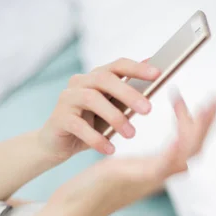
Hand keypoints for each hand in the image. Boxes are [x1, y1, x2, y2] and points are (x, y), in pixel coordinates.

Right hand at [38, 58, 160, 160]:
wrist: (57, 144)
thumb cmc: (90, 124)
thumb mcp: (113, 110)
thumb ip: (129, 95)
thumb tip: (155, 77)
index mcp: (96, 77)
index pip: (117, 65)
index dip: (137, 68)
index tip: (158, 74)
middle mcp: (80, 82)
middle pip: (105, 79)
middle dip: (129, 93)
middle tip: (148, 110)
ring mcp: (67, 98)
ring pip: (92, 99)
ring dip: (115, 117)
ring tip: (131, 134)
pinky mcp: (58, 118)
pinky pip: (79, 126)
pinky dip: (97, 138)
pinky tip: (110, 149)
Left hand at [48, 91, 215, 215]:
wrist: (73, 211)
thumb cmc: (93, 190)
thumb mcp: (124, 170)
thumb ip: (146, 163)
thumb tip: (165, 154)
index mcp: (155, 170)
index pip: (185, 143)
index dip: (191, 121)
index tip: (180, 97)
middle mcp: (158, 175)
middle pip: (195, 148)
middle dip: (207, 123)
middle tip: (213, 100)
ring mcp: (149, 179)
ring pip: (186, 154)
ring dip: (198, 131)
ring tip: (204, 108)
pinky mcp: (134, 179)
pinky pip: (162, 165)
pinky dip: (175, 150)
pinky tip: (180, 135)